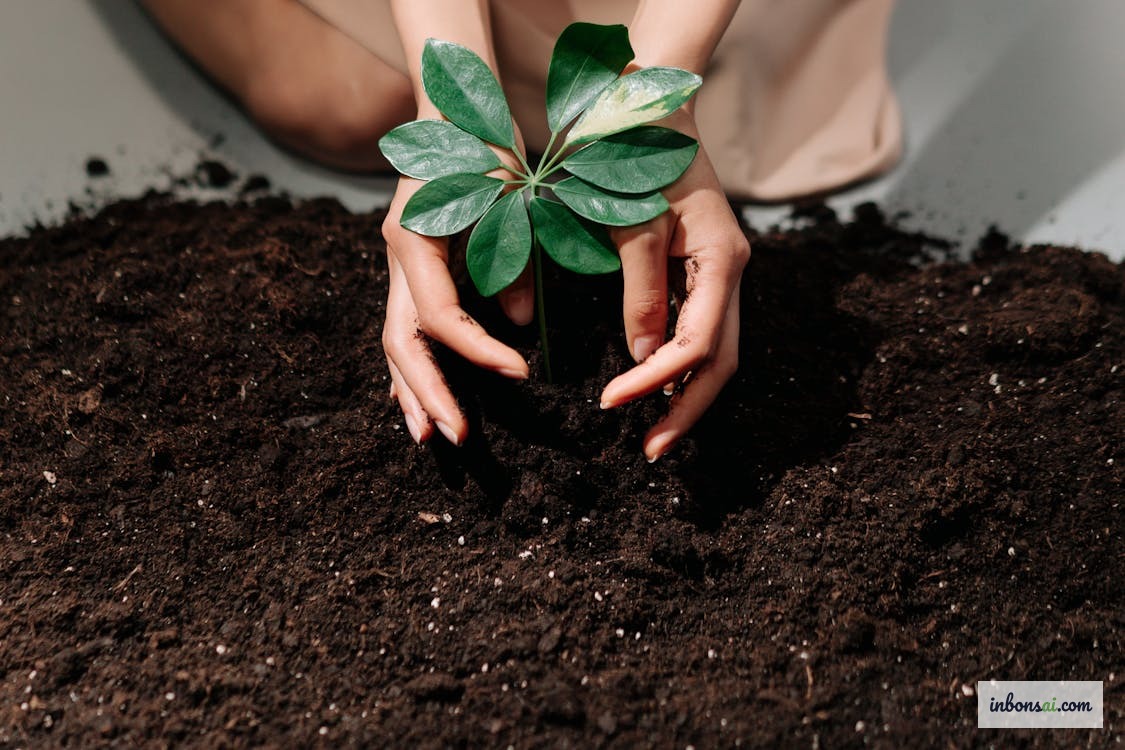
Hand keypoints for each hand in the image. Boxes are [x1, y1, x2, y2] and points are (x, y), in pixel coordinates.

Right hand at [381, 123, 533, 445]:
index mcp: (413, 239)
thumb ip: (512, 258)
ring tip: (429, 436)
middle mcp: (396, 257)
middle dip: (429, 393)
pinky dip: (413, 366)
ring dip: (412, 391)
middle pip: (403, 342)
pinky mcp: (409, 271)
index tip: (521, 373)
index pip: (440, 317)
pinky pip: (405, 328)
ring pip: (395, 342)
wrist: (452, 111)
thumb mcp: (508, 199)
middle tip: (457, 437)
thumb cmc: (484, 146)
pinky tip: (419, 400)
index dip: (479, 352)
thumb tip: (521, 321)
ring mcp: (397, 266)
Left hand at [599, 114, 749, 461]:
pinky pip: (700, 331)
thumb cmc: (639, 156)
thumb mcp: (634, 222)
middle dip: (686, 409)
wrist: (652, 109)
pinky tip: (654, 387)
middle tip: (650, 450)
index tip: (611, 402)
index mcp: (723, 259)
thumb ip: (640, 290)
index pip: (698, 343)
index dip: (656, 381)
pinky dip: (678, 366)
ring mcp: (721, 273)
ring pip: (716, 351)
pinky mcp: (703, 272)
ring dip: (685, 394)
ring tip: (653, 431)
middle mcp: (732, 272)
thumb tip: (641, 358)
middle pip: (721, 361)